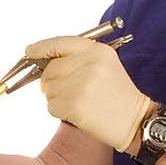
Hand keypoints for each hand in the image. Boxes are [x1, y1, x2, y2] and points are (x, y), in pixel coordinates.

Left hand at [25, 35, 153, 152]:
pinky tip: (79, 113)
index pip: (59, 43)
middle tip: (68, 93)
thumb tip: (45, 62)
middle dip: (51, 83)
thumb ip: (79, 58)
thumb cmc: (119, 96)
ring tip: (80, 103)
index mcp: (96, 50)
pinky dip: (60, 112)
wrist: (135, 121)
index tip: (29, 52)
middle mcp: (87, 63)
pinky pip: (51, 106)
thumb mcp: (106, 65)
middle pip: (49, 70)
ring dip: (57, 99)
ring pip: (48, 90)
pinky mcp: (74, 103)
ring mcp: (80, 84)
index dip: (41, 48)